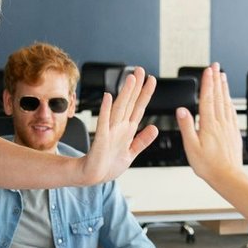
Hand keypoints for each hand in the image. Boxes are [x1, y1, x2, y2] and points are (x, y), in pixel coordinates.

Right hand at [80, 68, 157, 183]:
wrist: (92, 177)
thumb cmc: (108, 165)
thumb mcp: (131, 153)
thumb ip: (142, 140)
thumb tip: (155, 128)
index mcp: (127, 130)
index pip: (138, 107)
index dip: (145, 93)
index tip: (152, 80)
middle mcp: (119, 127)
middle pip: (129, 103)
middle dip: (136, 87)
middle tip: (140, 70)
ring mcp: (110, 131)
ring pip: (119, 108)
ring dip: (125, 94)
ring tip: (130, 79)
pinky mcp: (101, 139)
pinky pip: (103, 123)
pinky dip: (106, 110)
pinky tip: (108, 98)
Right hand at [175, 64, 243, 184]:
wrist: (228, 177)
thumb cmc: (208, 166)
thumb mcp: (191, 148)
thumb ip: (187, 127)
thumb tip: (182, 110)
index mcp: (209, 125)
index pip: (208, 99)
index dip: (207, 83)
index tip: (208, 70)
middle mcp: (220, 123)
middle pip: (218, 96)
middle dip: (217, 79)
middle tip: (216, 66)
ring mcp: (229, 127)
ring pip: (226, 102)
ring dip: (224, 88)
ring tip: (223, 76)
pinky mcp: (234, 133)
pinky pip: (232, 112)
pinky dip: (230, 102)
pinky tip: (229, 99)